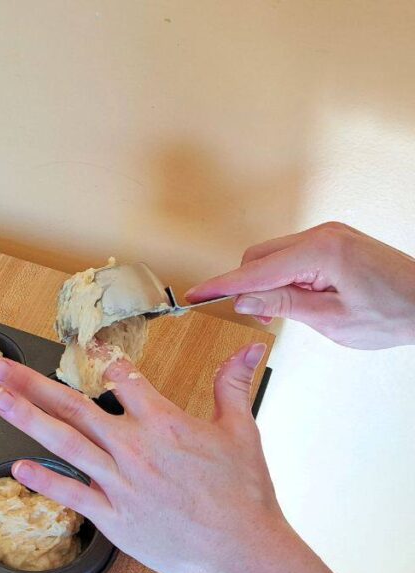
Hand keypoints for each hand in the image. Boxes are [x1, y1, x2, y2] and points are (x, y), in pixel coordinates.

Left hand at [0, 346, 288, 572]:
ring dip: (26, 418)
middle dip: (32, 383)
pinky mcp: (114, 517)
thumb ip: (233, 386)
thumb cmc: (244, 496)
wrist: (243, 554)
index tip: (81, 345)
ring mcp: (120, 483)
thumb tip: (251, 348)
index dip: (101, 358)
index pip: (121, 378)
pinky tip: (18, 466)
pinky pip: (71, 494)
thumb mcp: (242, 432)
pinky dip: (44, 480)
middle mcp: (134, 448)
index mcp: (163, 423)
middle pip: (73, 406)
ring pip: (64, 443)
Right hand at [185, 222, 414, 349]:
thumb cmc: (395, 313)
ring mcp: (328, 235)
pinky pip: (291, 256)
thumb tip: (244, 299)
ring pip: (273, 257)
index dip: (223, 286)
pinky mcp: (332, 242)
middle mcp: (323, 235)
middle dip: (248, 287)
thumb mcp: (331, 319)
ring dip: (268, 283)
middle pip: (259, 258)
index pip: (256, 271)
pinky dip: (284, 277)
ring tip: (289, 310)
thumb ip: (282, 305)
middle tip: (258, 317)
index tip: (196, 294)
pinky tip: (299, 297)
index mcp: (322, 252)